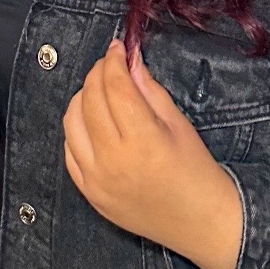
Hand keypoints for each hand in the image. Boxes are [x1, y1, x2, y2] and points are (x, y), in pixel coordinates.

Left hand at [63, 40, 243, 268]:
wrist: (199, 221)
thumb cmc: (196, 170)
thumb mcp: (179, 124)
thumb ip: (149, 90)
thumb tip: (129, 59)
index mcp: (142, 140)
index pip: (115, 86)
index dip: (113, 60)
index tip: (117, 47)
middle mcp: (113, 160)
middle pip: (89, 100)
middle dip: (97, 73)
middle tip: (110, 64)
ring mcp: (96, 180)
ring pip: (71, 122)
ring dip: (82, 98)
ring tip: (100, 90)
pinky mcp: (89, 194)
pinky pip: (69, 151)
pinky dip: (76, 129)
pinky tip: (92, 121)